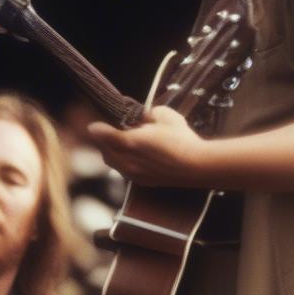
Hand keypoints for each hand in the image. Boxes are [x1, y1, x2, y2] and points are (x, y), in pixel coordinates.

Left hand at [88, 107, 208, 186]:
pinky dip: (122, 162)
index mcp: (128, 142)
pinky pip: (123, 171)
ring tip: (122, 144)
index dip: (97, 127)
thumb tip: (143, 115)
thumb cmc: (182, 139)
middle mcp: (126, 160)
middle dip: (104, 141)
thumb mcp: (165, 116)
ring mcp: (132, 173)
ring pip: (112, 162)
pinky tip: (133, 156)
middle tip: (111, 131)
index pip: (100, 134)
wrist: (198, 166)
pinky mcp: (141, 181)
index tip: (95, 124)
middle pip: (103, 150)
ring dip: (112, 152)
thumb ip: (148, 113)